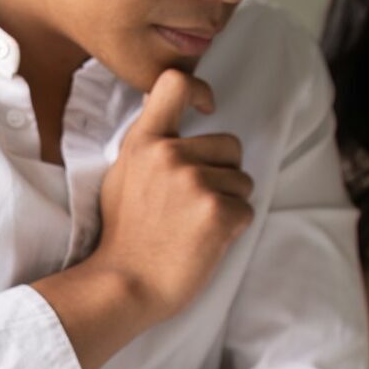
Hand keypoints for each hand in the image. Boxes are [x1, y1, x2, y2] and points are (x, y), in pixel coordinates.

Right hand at [34, 69, 254, 368]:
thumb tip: (170, 122)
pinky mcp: (217, 212)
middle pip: (230, 145)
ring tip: (195, 227)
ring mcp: (194, 182)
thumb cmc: (126, 237)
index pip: (174, 84)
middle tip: (194, 206)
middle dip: (224, 173)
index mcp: (144, 141)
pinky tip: (205, 242)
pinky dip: (233, 229)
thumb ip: (148, 148)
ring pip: (243, 182)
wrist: (126, 283)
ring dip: (229, 204)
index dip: (199, 90)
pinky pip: (246, 211)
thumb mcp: (122, 176)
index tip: (208, 107)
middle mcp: (169, 154)